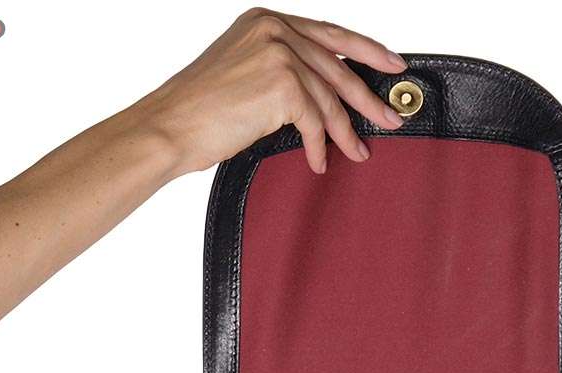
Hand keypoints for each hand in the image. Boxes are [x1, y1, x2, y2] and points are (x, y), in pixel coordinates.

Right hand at [143, 7, 407, 174]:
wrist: (170, 126)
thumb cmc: (199, 110)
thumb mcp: (243, 73)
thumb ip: (281, 69)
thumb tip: (320, 95)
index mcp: (266, 20)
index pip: (329, 34)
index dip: (366, 50)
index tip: (391, 65)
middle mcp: (275, 29)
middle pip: (337, 66)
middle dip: (367, 97)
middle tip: (391, 118)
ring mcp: (279, 54)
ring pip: (329, 99)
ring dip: (346, 132)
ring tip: (359, 152)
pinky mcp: (282, 85)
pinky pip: (314, 122)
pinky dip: (319, 147)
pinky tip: (318, 162)